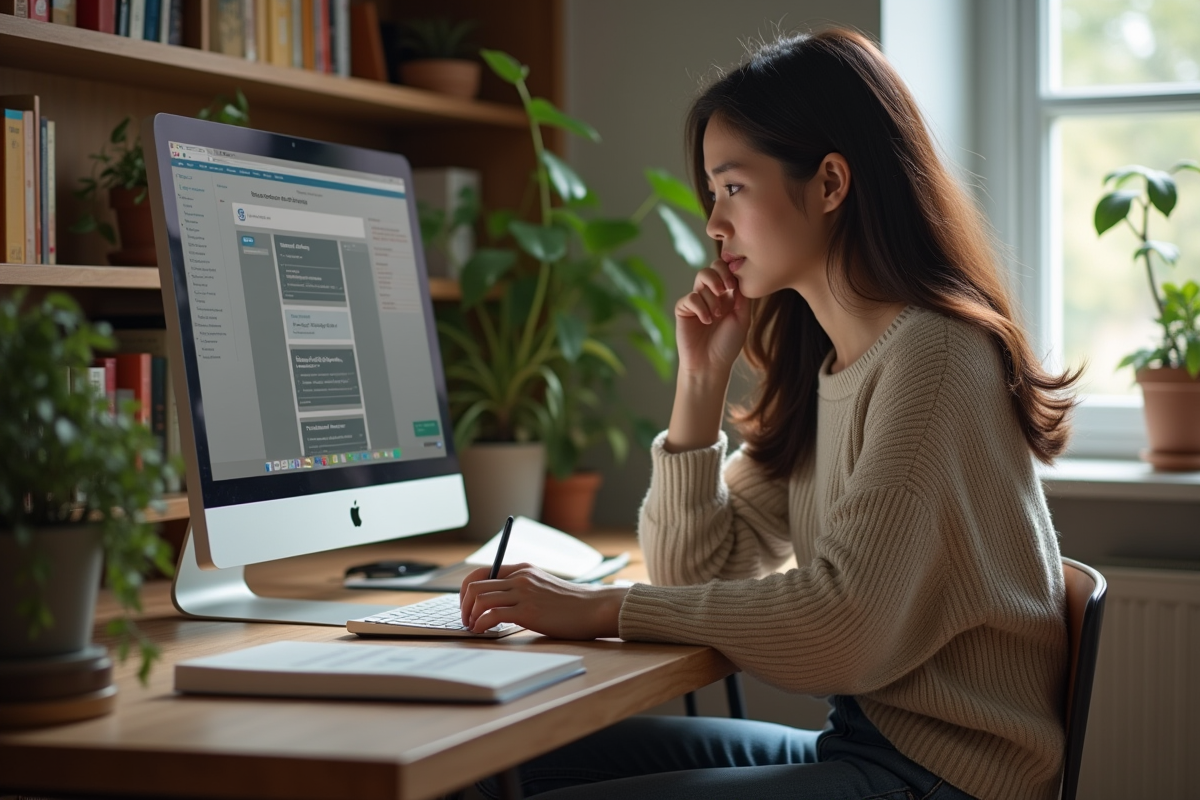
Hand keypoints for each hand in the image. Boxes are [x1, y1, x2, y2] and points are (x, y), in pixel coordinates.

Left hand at [459, 564, 628, 638]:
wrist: (594, 608)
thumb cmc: (572, 604)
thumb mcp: (543, 586)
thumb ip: (523, 589)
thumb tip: (498, 603)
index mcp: (522, 569)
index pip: (481, 571)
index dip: (466, 590)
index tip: (467, 606)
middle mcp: (520, 577)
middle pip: (474, 584)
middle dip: (463, 604)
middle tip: (466, 620)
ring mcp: (524, 593)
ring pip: (479, 598)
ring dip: (469, 615)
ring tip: (473, 628)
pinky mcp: (528, 611)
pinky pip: (492, 614)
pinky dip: (481, 625)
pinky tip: (483, 632)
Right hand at [674, 258, 750, 377]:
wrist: (710, 364)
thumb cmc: (728, 344)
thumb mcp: (742, 318)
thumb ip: (742, 296)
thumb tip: (739, 276)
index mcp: (727, 295)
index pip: (727, 270)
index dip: (730, 270)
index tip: (733, 285)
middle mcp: (712, 295)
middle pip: (712, 267)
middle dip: (719, 274)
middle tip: (725, 289)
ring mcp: (697, 300)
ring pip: (701, 278)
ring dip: (712, 296)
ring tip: (716, 315)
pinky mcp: (683, 308)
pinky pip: (691, 297)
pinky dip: (700, 308)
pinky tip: (705, 321)